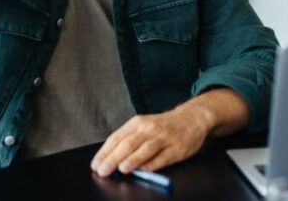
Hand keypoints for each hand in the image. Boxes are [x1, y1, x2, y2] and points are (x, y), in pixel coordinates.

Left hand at [90, 102, 213, 176]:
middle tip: (102, 170)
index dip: (105, 152)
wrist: (192, 117)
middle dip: (113, 158)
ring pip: (145, 149)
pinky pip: (164, 157)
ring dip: (133, 159)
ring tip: (122, 169)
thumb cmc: (163, 126)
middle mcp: (149, 129)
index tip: (95, 164)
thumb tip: (111, 159)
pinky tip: (145, 170)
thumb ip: (129, 140)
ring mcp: (164, 138)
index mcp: (137, 123)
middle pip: (128, 144)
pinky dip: (154, 164)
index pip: (116, 138)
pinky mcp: (177, 148)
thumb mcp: (143, 127)